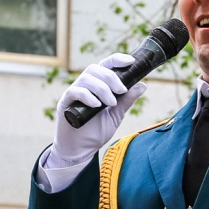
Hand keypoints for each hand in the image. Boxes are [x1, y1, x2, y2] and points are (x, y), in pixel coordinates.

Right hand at [51, 54, 145, 169]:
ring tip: (111, 104)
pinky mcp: (65, 102)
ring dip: (102, 88)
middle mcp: (85, 85)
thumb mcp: (116, 114)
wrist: (81, 149)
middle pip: (96, 68)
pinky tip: (97, 105)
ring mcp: (74, 92)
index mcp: (98, 84)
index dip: (117, 60)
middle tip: (121, 91)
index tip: (130, 62)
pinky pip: (75, 91)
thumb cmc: (97, 131)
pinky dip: (88, 96)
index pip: (106, 65)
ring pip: (86, 78)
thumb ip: (127, 100)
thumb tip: (143, 85)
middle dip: (111, 78)